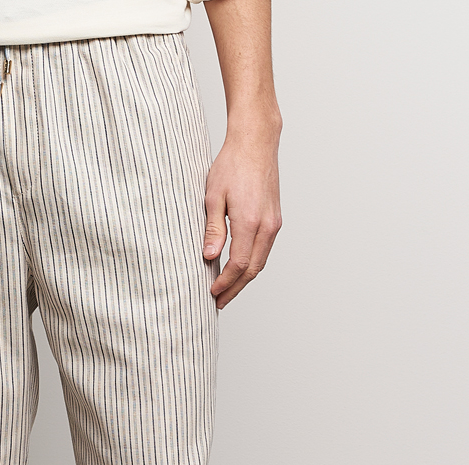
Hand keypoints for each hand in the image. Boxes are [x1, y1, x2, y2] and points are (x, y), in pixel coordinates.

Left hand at [202, 130, 281, 309]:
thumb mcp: (213, 197)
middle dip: (235, 289)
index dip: (225, 282)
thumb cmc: (232, 164)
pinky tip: (239, 270)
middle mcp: (267, 225)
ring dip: (244, 279)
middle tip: (219, 302)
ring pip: (261, 262)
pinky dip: (252, 265)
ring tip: (227, 290)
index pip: (238, 265)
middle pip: (253, 270)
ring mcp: (274, 223)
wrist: (256, 142)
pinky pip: (264, 250)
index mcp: (250, 222)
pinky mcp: (275, 219)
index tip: (212, 292)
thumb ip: (212, 230)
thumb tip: (208, 257)